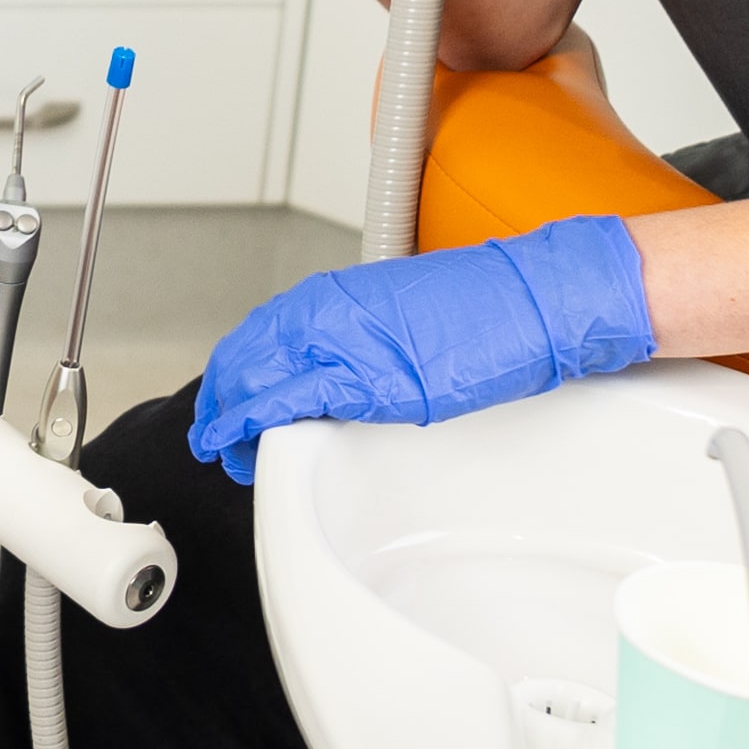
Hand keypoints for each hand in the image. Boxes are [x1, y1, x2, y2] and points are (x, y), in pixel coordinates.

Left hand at [189, 217, 657, 477]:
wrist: (529, 302)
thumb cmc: (482, 312)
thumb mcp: (400, 320)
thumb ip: (360, 341)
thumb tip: (343, 373)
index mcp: (332, 296)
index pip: (258, 337)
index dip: (235, 376)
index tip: (228, 404)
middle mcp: (324, 311)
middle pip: (243, 358)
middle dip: (222, 402)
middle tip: (219, 439)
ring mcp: (340, 341)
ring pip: (252, 378)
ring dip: (229, 418)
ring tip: (225, 452)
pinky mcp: (362, 377)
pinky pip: (285, 400)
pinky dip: (248, 421)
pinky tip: (235, 441)